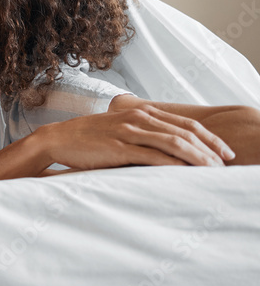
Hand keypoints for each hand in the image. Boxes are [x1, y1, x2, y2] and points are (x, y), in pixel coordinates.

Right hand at [34, 104, 231, 169]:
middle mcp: (139, 119)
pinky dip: (173, 165)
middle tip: (226, 165)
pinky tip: (186, 173)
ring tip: (213, 171)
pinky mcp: (119, 147)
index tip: (225, 152)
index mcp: (143, 112)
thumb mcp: (120, 128)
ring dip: (197, 158)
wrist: (59, 138)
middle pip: (186, 132)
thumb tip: (168, 147)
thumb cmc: (90, 138)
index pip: (187, 123)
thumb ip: (143, 131)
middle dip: (210, 149)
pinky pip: (153, 156)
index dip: (210, 138)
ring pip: (174, 143)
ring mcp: (129, 132)